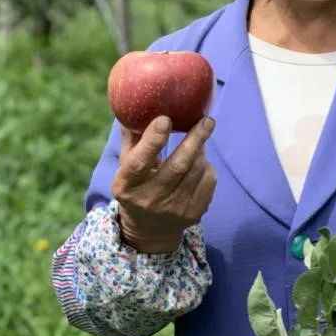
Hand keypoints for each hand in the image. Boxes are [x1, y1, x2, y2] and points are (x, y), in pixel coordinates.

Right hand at [111, 115, 216, 253]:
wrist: (149, 230)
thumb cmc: (137, 186)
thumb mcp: (127, 166)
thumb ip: (132, 138)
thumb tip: (133, 105)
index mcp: (127, 185)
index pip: (140, 162)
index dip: (153, 140)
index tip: (166, 118)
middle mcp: (149, 200)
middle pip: (178, 165)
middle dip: (195, 139)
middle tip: (206, 120)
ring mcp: (173, 210)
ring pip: (197, 170)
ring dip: (201, 150)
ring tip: (200, 137)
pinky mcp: (193, 214)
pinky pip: (209, 181)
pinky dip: (207, 166)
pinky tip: (200, 161)